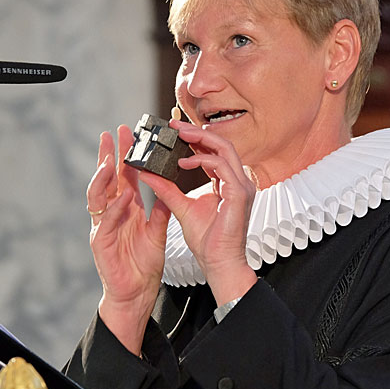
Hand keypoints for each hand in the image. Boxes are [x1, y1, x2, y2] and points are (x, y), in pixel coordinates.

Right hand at [86, 125, 170, 353]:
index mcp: (124, 209)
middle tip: (113, 133)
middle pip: (107, 179)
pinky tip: (123, 197)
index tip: (129, 133)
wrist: (136, 293)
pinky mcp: (100, 242)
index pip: (123, 176)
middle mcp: (111, 214)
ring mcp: (102, 226)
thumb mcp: (156, 232)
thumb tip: (169, 188)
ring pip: (98, 195)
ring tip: (112, 159)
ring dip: (104, 176)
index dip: (125, 154)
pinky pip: (106, 221)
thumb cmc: (142, 265)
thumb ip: (160, 211)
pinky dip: (114, 208)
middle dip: (109, 155)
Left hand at [139, 120, 256, 305]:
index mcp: (228, 183)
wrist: (218, 263)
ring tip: (178, 135)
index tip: (175, 130)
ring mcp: (242, 186)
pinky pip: (222, 166)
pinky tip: (183, 161)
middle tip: (175, 125)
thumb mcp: (180, 207)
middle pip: (222, 144)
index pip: (214, 152)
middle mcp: (238, 181)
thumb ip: (166, 188)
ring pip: (224, 149)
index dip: (196, 138)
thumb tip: (147, 172)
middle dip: (197, 132)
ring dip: (200, 139)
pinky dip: (202, 160)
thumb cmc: (206, 240)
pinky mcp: (239, 194)